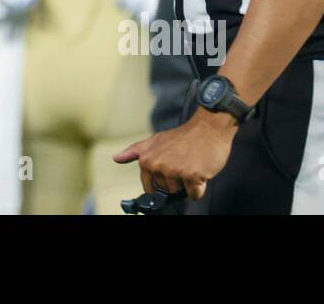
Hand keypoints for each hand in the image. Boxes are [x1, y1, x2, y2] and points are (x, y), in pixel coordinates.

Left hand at [112, 110, 237, 200]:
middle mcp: (157, 165)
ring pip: (180, 193)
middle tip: (183, 162)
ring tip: (191, 164)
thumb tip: (116, 159)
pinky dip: (199, 187)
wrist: (208, 128)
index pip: (149, 187)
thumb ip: (135, 151)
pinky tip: (200, 170)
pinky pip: (194, 194)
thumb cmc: (183, 136)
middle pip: (166, 190)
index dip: (160, 183)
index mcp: (146, 159)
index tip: (168, 174)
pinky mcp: (190, 175)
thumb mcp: (155, 140)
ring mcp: (173, 170)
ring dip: (188, 184)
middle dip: (176, 181)